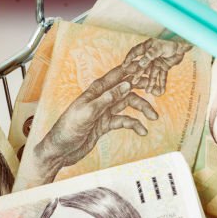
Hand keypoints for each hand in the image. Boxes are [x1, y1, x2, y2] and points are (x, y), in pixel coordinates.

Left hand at [29, 76, 158, 184]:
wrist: (59, 151)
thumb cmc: (67, 129)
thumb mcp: (88, 113)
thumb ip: (107, 99)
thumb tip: (125, 85)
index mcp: (94, 92)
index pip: (115, 76)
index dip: (130, 70)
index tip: (146, 66)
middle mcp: (100, 99)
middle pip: (125, 90)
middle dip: (141, 90)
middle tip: (157, 91)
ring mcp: (103, 112)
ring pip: (127, 105)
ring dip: (141, 109)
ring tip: (153, 117)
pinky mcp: (105, 125)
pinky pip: (123, 121)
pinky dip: (133, 125)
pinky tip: (142, 131)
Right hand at [118, 38, 191, 96]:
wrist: (184, 44)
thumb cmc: (171, 41)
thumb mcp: (159, 47)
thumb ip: (150, 55)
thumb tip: (141, 64)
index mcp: (147, 47)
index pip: (135, 53)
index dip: (129, 58)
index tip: (124, 65)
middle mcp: (151, 56)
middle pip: (143, 66)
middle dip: (139, 75)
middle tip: (134, 82)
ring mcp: (157, 62)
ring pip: (152, 73)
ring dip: (151, 82)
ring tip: (148, 91)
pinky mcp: (164, 66)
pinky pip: (162, 76)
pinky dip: (161, 83)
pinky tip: (160, 91)